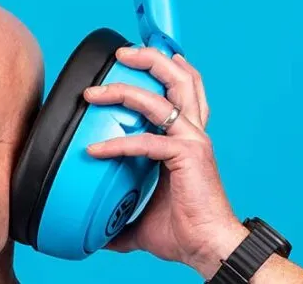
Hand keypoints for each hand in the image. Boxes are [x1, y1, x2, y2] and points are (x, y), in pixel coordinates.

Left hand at [84, 47, 247, 278]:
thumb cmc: (183, 228)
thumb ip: (120, 209)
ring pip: (162, 97)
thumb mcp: (143, 210)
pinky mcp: (188, 156)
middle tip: (120, 53)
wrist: (208, 248)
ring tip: (95, 92)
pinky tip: (94, 151)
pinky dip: (117, 143)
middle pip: (180, 78)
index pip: (183, 89)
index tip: (140, 53)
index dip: (166, 66)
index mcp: (187, 136)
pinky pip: (146, 141)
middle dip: (150, 58)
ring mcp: (193, 141)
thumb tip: (96, 227)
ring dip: (126, 89)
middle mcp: (193, 132)